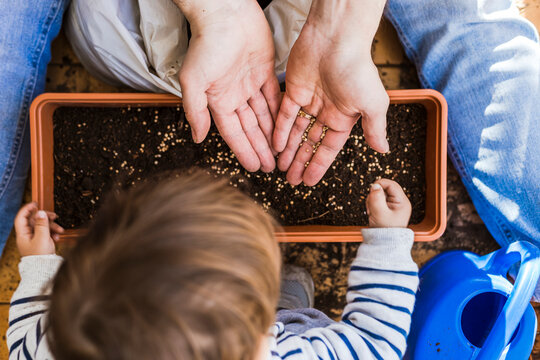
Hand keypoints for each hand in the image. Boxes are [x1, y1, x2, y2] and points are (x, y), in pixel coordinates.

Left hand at [14, 203, 63, 255]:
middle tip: (54, 216)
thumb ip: (42, 224)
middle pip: (34, 220)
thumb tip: (40, 212)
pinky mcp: (41, 241)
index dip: (27, 209)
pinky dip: (53, 233)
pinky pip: (46, 232)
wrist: (44, 269)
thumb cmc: (40, 256)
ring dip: (52, 226)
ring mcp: (34, 238)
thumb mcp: (42, 238)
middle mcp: (27, 235)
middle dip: (45, 218)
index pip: (21, 217)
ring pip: (42, 226)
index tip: (35, 203)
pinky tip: (57, 237)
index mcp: (23, 234)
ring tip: (60, 230)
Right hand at [177, 0, 280, 171]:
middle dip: (260, 148)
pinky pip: (274, 97)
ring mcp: (250, 84)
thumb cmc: (206, 44)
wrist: (225, 13)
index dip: (244, 150)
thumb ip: (196, 111)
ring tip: (281, 153)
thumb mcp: (194, 82)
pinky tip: (287, 129)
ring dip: (271, 135)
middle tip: (271, 167)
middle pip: (250, 128)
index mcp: (217, 100)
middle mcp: (234, 95)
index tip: (253, 167)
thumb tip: (198, 138)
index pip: (233, 133)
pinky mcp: (264, 71)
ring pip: (264, 116)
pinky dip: (280, 113)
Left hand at [273, 0, 388, 185]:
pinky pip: (284, 115)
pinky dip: (279, 130)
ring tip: (280, 169)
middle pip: (310, 143)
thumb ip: (375, 129)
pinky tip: (274, 146)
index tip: (308, 182)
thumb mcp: (373, 105)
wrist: (336, 40)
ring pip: (295, 131)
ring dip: (288, 150)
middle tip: (290, 180)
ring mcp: (309, 101)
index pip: (328, 148)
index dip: (318, 165)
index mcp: (344, 118)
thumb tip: (385, 151)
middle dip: (300, 162)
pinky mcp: (294, 89)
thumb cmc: (358, 70)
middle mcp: (326, 111)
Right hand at [366, 179, 410, 227]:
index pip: (391, 185)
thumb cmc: (385, 231)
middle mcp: (399, 202)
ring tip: (372, 211)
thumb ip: (376, 198)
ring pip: (380, 194)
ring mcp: (393, 206)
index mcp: (402, 202)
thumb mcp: (380, 213)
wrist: (385, 243)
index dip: (380, 184)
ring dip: (372, 200)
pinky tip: (372, 212)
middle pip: (385, 189)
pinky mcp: (387, 208)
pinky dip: (372, 204)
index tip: (371, 189)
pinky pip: (378, 200)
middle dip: (375, 194)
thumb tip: (374, 186)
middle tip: (371, 204)